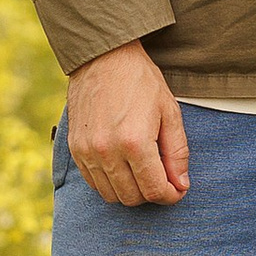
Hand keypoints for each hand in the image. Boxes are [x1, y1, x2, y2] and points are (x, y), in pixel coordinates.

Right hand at [66, 39, 190, 205]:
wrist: (103, 57)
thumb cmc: (141, 81)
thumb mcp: (170, 112)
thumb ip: (177, 152)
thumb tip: (180, 185)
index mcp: (134, 142)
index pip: (154, 190)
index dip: (170, 196)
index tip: (177, 189)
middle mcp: (107, 151)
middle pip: (132, 197)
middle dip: (152, 194)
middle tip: (162, 178)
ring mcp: (87, 151)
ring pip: (111, 195)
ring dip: (131, 191)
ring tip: (143, 172)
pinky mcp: (75, 148)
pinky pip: (93, 183)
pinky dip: (110, 183)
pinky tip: (123, 166)